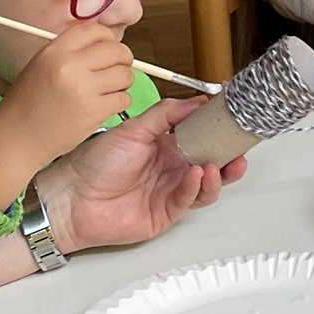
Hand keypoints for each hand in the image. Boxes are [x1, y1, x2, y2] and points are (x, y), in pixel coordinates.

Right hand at [0, 18, 138, 197]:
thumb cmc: (29, 102)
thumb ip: (72, 52)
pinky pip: (124, 98)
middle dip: (123, 60)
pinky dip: (119, 101)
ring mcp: (83, 89)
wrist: (17, 137)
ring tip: (107, 90)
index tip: (109, 49)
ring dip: (122, 82)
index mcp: (54, 51)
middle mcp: (69, 66)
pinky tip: (104, 106)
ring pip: (125, 75)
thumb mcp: (42, 65)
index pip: (96, 30)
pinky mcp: (94, 111)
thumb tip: (108, 44)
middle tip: (117, 70)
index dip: (108, 39)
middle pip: (116, 50)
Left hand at [38, 97, 246, 254]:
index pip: (202, 135)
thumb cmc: (94, 164)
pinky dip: (197, 187)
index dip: (219, 129)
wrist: (73, 198)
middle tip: (240, 146)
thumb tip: (197, 101)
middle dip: (230, 155)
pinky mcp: (167, 212)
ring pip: (207, 184)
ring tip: (220, 164)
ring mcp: (171, 190)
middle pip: (213, 161)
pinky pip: (190, 199)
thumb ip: (167, 114)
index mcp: (166, 145)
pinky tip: (197, 174)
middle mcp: (172, 168)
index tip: (234, 118)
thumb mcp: (133, 128)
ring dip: (219, 174)